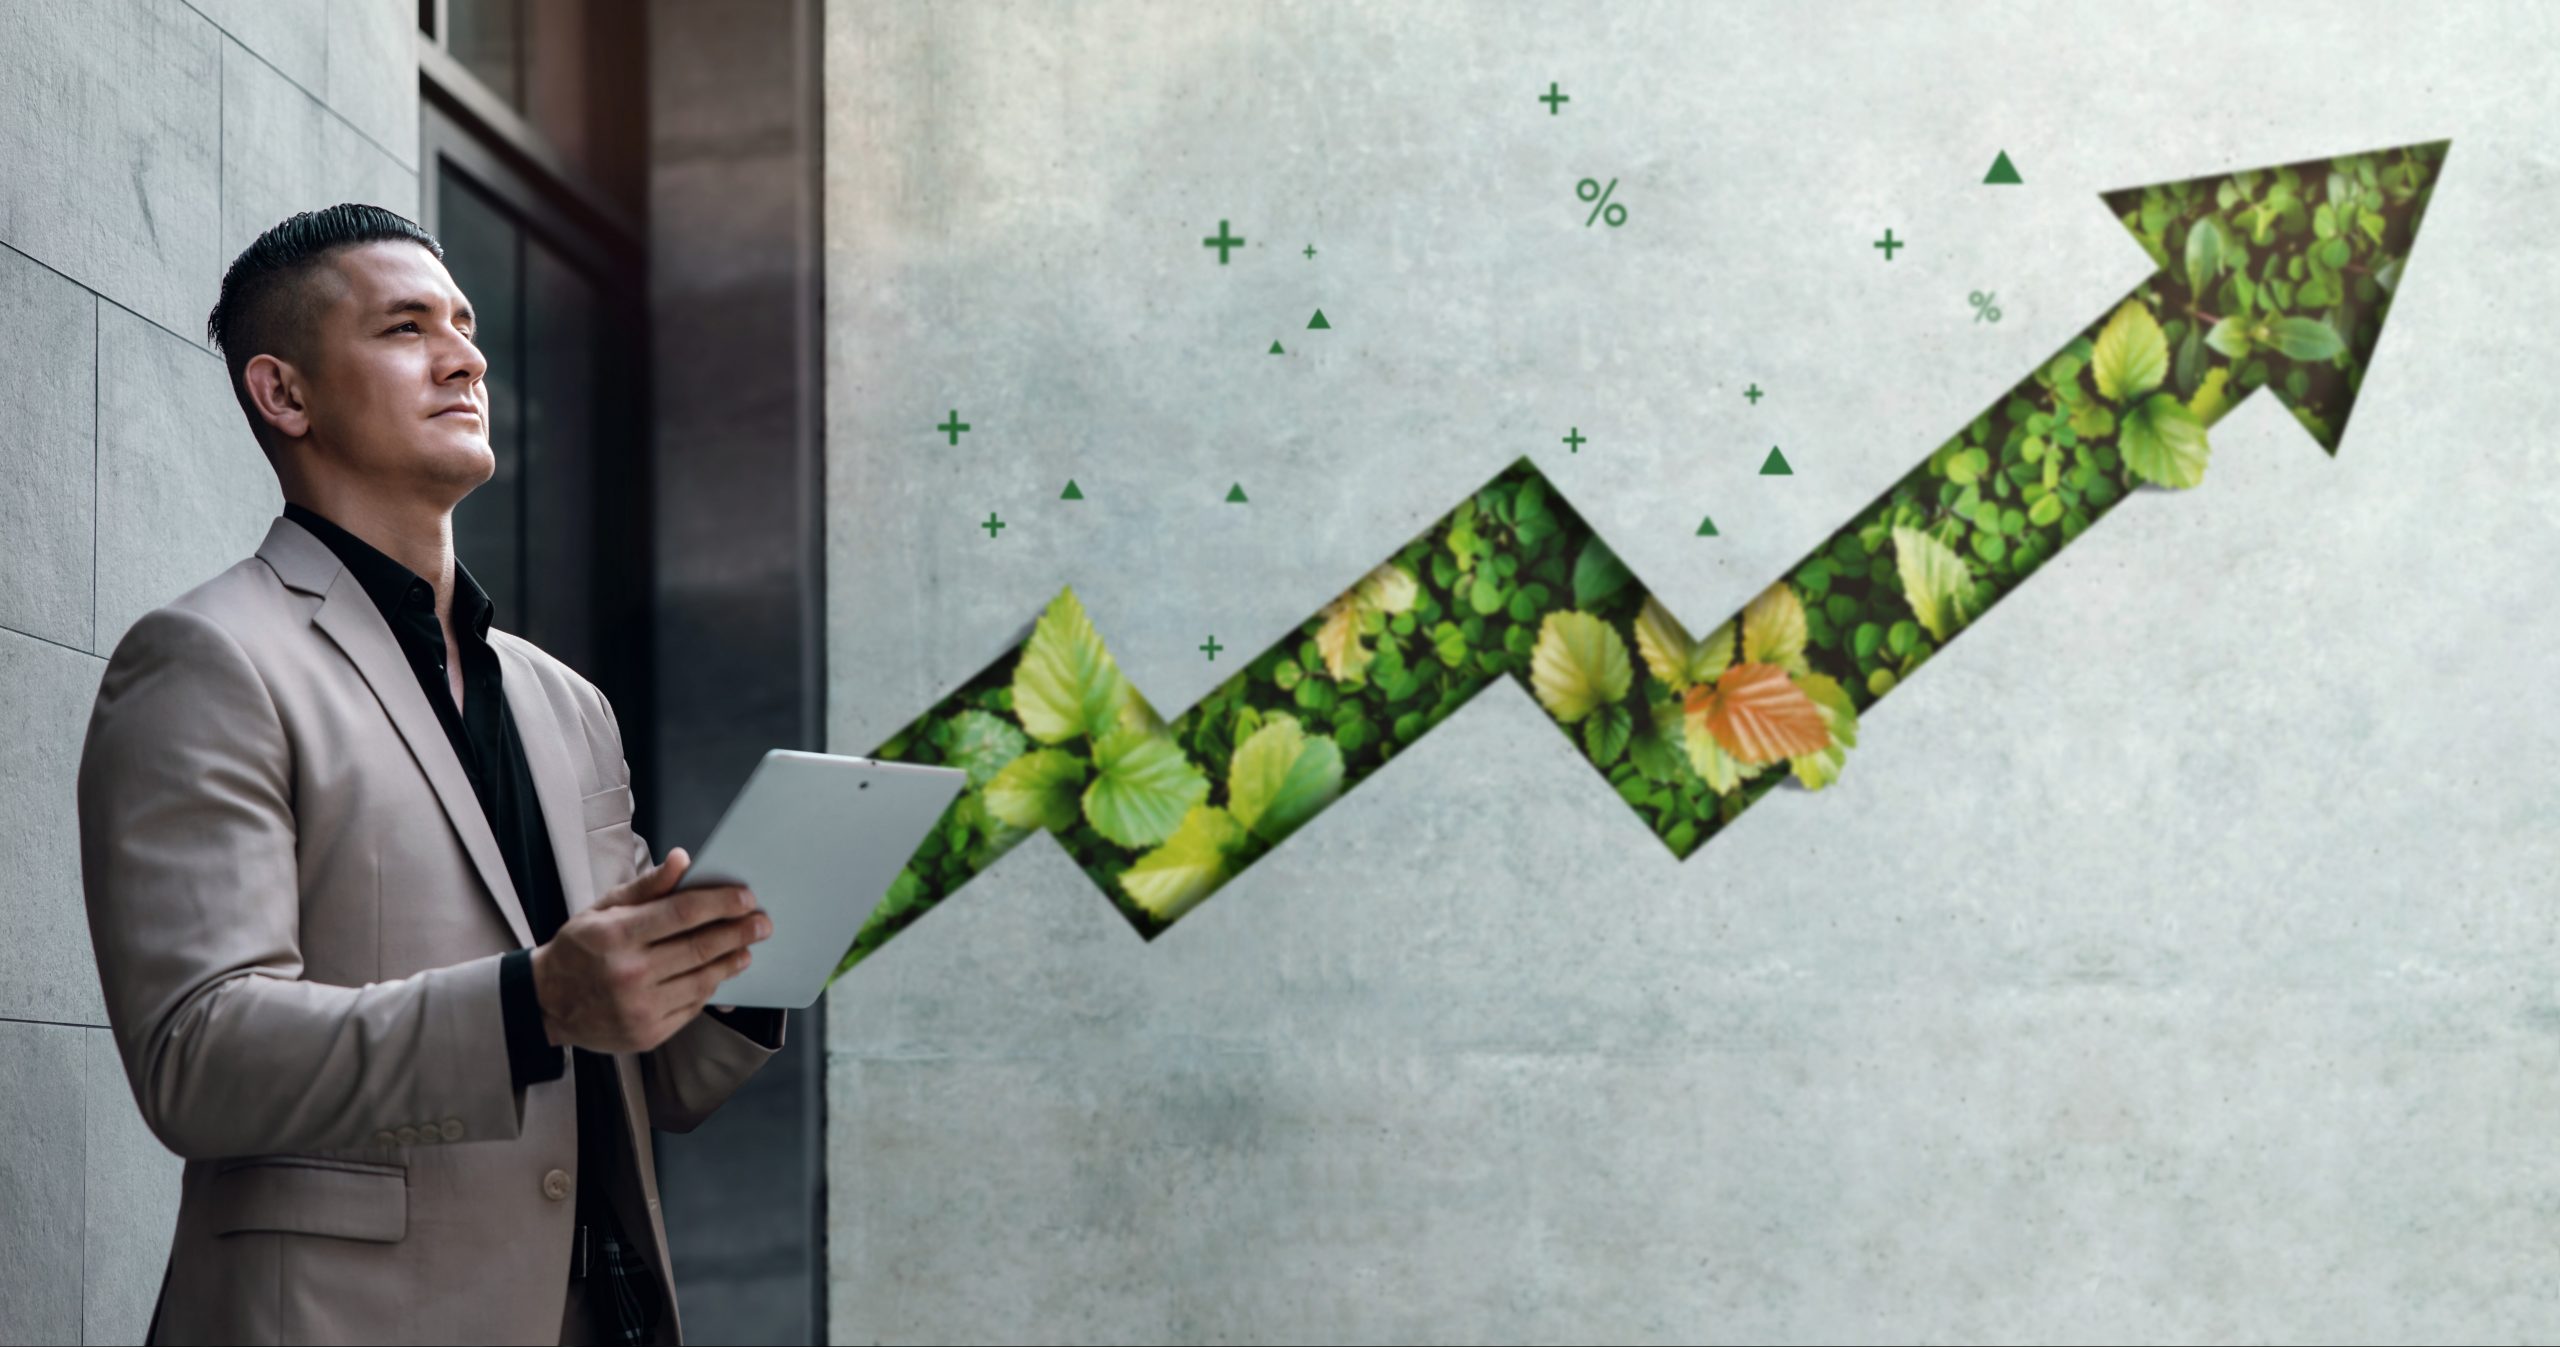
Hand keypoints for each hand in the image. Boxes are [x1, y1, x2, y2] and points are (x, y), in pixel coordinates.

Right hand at [530, 846, 772, 1053]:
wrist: (546, 1003)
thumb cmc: (579, 948)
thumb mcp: (602, 908)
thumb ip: (647, 886)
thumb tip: (683, 860)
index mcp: (616, 936)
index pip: (683, 913)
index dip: (721, 903)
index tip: (746, 897)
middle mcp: (629, 974)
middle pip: (700, 948)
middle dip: (739, 932)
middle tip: (762, 923)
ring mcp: (639, 1009)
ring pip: (702, 980)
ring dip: (732, 961)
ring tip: (746, 948)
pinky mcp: (647, 1035)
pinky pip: (692, 1008)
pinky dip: (710, 988)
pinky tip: (719, 974)